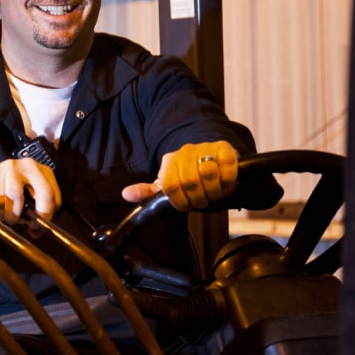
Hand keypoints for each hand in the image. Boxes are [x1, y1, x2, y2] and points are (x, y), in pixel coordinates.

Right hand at [0, 158, 60, 224]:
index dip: (48, 214)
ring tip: (9, 217)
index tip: (39, 226)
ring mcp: (10, 167)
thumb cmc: (10, 191)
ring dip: (12, 214)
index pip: (54, 194)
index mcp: (43, 172)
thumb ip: (36, 215)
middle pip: (45, 191)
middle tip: (30, 225)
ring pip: (17, 195)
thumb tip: (36, 232)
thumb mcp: (28, 199)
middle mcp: (29, 166)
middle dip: (38, 213)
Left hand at [121, 140, 238, 210]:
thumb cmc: (187, 177)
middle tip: (203, 201)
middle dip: (199, 199)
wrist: (211, 158)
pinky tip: (225, 185)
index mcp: (170, 161)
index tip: (187, 206)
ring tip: (214, 193)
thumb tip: (126, 194)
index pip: (170, 186)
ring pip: (209, 175)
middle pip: (190, 182)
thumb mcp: (167, 185)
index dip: (180, 202)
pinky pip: (227, 167)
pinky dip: (228, 181)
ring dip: (214, 191)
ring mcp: (206, 148)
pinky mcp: (224, 149)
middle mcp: (186, 152)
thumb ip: (147, 192)